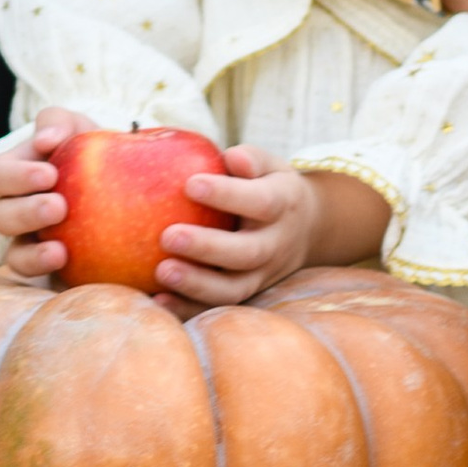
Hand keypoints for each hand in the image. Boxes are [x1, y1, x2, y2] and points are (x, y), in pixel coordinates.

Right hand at [0, 105, 87, 277]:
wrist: (131, 198)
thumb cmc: (99, 156)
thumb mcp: (82, 131)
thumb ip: (61, 123)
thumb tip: (45, 139)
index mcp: (17, 176)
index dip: (17, 175)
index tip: (50, 173)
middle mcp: (16, 211)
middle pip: (0, 215)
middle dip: (26, 212)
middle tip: (59, 207)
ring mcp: (32, 244)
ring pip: (14, 253)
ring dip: (33, 251)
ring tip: (61, 250)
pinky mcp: (51, 271)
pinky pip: (38, 279)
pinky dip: (46, 271)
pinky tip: (65, 264)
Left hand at [155, 152, 391, 306]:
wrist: (308, 229)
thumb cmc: (272, 187)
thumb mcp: (271, 167)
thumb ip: (252, 160)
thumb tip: (232, 157)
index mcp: (283, 206)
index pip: (260, 202)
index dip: (227, 195)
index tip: (190, 183)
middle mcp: (275, 245)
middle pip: (246, 253)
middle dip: (207, 247)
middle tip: (168, 236)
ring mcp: (262, 275)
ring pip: (234, 289)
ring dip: (197, 285)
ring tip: (162, 272)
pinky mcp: (246, 295)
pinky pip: (218, 308)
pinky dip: (189, 309)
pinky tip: (159, 301)